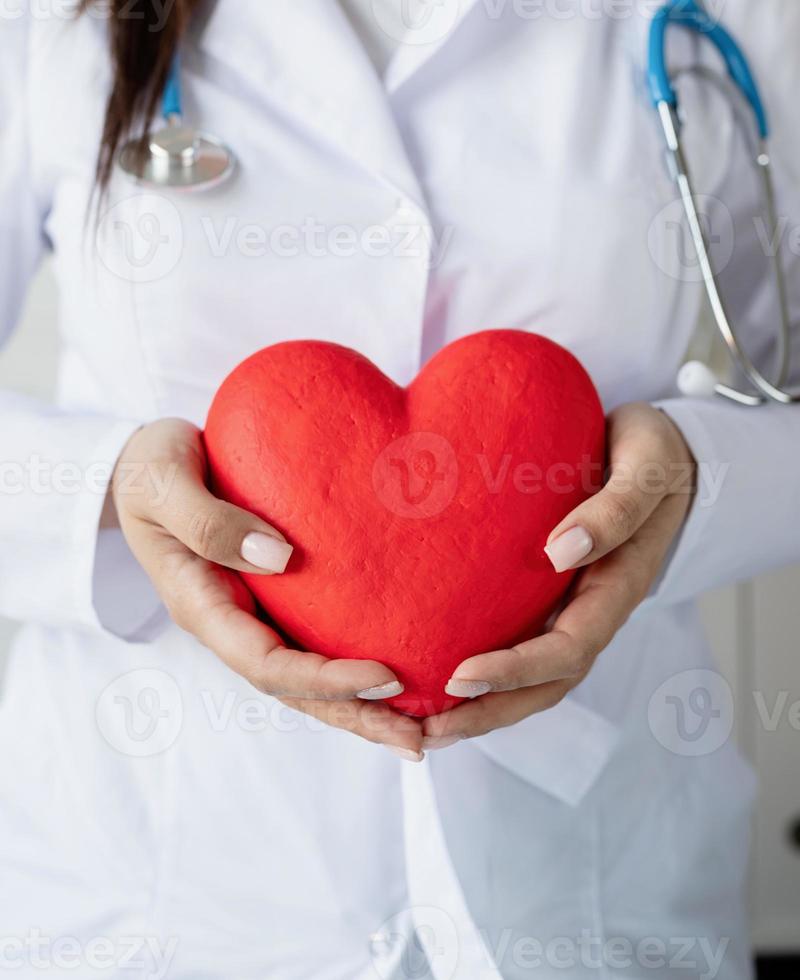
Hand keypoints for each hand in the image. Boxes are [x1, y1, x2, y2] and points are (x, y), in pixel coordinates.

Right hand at [110, 419, 423, 758]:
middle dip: (355, 715)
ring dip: (361, 705)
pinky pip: (315, 642)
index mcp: (201, 606)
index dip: (324, 679)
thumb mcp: (164, 485)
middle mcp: (230, 623)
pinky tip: (400, 672)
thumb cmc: (152, 470)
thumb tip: (279, 558)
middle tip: (416, 738)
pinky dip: (353, 666)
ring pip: (308, 678)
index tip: (384, 676)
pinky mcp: (273, 599)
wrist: (148, 466)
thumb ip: (209, 522)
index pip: (267, 664)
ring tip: (421, 725)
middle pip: (295, 689)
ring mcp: (252, 616)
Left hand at [421, 403, 695, 750]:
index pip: (567, 649)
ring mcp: (570, 609)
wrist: (658, 453)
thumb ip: (616, 508)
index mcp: (616, 588)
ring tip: (420, 726)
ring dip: (480, 708)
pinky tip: (433, 676)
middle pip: (544, 685)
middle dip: (488, 711)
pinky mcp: (547, 599)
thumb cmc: (652, 455)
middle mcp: (591, 611)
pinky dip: (481, 672)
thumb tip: (562, 551)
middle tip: (426, 730)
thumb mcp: (646, 468)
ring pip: (529, 679)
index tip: (460, 675)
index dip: (516, 670)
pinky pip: (516, 644)